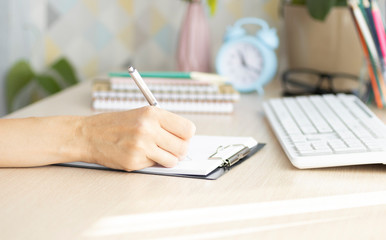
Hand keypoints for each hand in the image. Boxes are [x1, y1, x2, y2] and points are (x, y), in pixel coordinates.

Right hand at [78, 106, 195, 170]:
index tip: (181, 137)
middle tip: (171, 148)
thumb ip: (164, 124)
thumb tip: (186, 138)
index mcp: (152, 114)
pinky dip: (151, 162)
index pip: (187, 129)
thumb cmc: (116, 124)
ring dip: (167, 158)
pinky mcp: (134, 162)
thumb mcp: (141, 114)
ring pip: (172, 160)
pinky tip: (139, 154)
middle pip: (183, 147)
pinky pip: (155, 166)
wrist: (88, 135)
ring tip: (155, 151)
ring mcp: (141, 147)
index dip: (186, 135)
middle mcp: (148, 129)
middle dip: (179, 150)